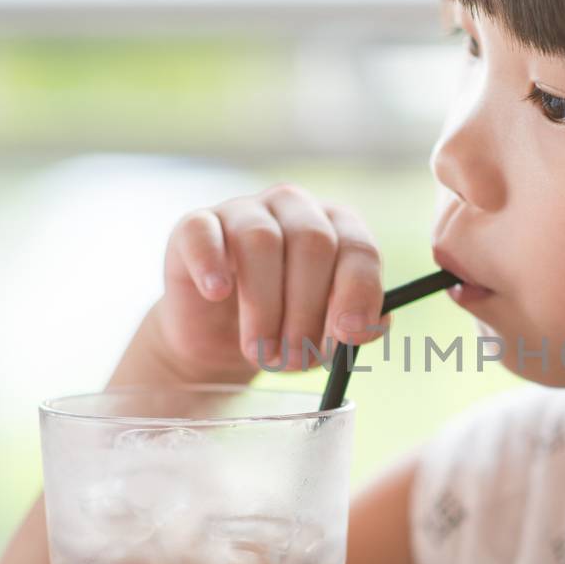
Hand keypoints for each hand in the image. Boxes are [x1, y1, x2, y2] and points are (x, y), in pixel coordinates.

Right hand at [151, 183, 391, 380]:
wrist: (220, 341)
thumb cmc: (285, 328)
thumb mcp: (326, 336)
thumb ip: (356, 328)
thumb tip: (369, 326)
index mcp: (338, 227)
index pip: (359, 248)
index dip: (357, 293)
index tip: (348, 335)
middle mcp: (295, 207)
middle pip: (313, 242)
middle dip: (306, 309)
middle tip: (294, 356)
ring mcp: (244, 211)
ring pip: (261, 240)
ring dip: (263, 306)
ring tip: (259, 349)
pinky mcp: (195, 226)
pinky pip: (203, 232)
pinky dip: (211, 265)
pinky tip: (218, 294)